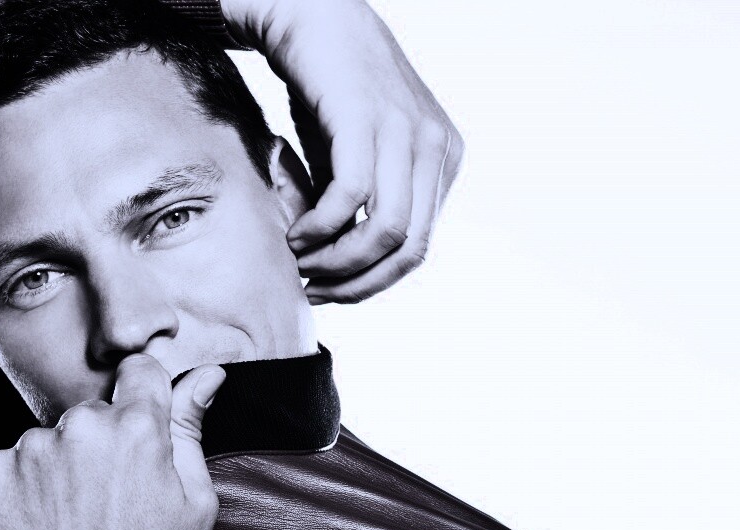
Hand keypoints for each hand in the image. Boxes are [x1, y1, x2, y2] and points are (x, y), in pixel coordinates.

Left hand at [0, 355, 225, 529]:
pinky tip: (44, 522)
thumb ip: (192, 429)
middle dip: (104, 441)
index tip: (141, 426)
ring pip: (53, 438)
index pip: (140, 370)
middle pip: (95, 412)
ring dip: (63, 464)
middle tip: (110, 497)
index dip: (144, 395)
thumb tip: (206, 376)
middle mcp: (82, 426)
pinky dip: (26, 485)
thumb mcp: (194, 503)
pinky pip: (14, 461)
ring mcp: (33, 448)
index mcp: (138, 427)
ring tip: (75, 518)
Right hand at [223, 0, 463, 302]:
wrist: (310, 16)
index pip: (418, 249)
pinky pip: (351, 197)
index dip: (373, 284)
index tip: (331, 291)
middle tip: (315, 289)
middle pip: (410, 251)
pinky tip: (297, 232)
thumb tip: (343, 268)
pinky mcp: (368, 119)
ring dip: (338, 261)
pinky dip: (320, 227)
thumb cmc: (328, 92)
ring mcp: (408, 131)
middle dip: (358, 284)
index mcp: (443, 161)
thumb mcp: (357, 157)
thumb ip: (363, 206)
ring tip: (301, 262)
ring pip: (387, 232)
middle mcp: (437, 148)